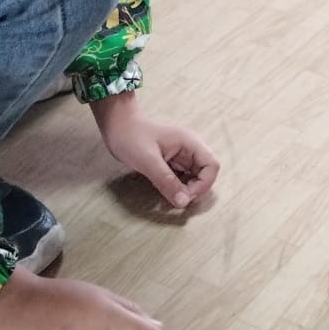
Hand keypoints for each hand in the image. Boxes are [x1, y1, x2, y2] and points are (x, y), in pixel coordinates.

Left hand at [93, 92, 218, 208]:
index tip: (185, 196)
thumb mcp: (148, 161)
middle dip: (194, 189)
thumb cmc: (131, 137)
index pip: (212, 166)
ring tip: (168, 195)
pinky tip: (164, 190)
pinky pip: (182, 180)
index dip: (203, 184)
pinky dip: (176, 188)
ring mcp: (182, 157)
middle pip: (205, 175)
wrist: (117, 127)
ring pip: (194, 179)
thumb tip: (183, 202)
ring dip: (185, 190)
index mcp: (190, 143)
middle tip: (175, 198)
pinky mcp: (172, 164)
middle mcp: (190, 150)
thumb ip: (167, 181)